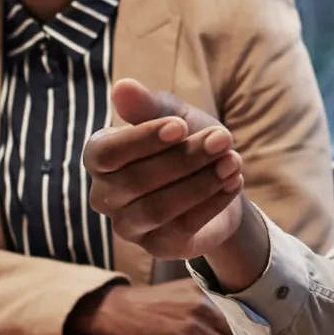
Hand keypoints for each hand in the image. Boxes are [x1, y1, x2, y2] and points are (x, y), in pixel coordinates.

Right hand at [69, 279, 241, 334]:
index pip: (241, 309)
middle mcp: (203, 306)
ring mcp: (193, 327)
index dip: (253, 324)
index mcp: (204, 290)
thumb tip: (238, 312)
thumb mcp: (181, 289)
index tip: (264, 334)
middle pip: (240, 331)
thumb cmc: (151, 302)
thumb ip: (208, 296)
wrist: (118, 310)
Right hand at [82, 81, 264, 283]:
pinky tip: (234, 182)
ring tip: (233, 161)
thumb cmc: (185, 141)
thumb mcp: (174, 115)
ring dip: (200, 182)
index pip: (105, 153)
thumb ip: (149, 105)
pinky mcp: (158, 247)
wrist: (217, 179)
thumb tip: (123, 87)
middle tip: (222, 138)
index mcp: (100, 157)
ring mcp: (129, 226)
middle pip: (136, 181)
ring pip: (158, 208)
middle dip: (184, 158)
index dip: (142, 140)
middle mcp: (105, 196)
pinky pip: (181, 229)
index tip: (181, 125)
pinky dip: (211, 203)